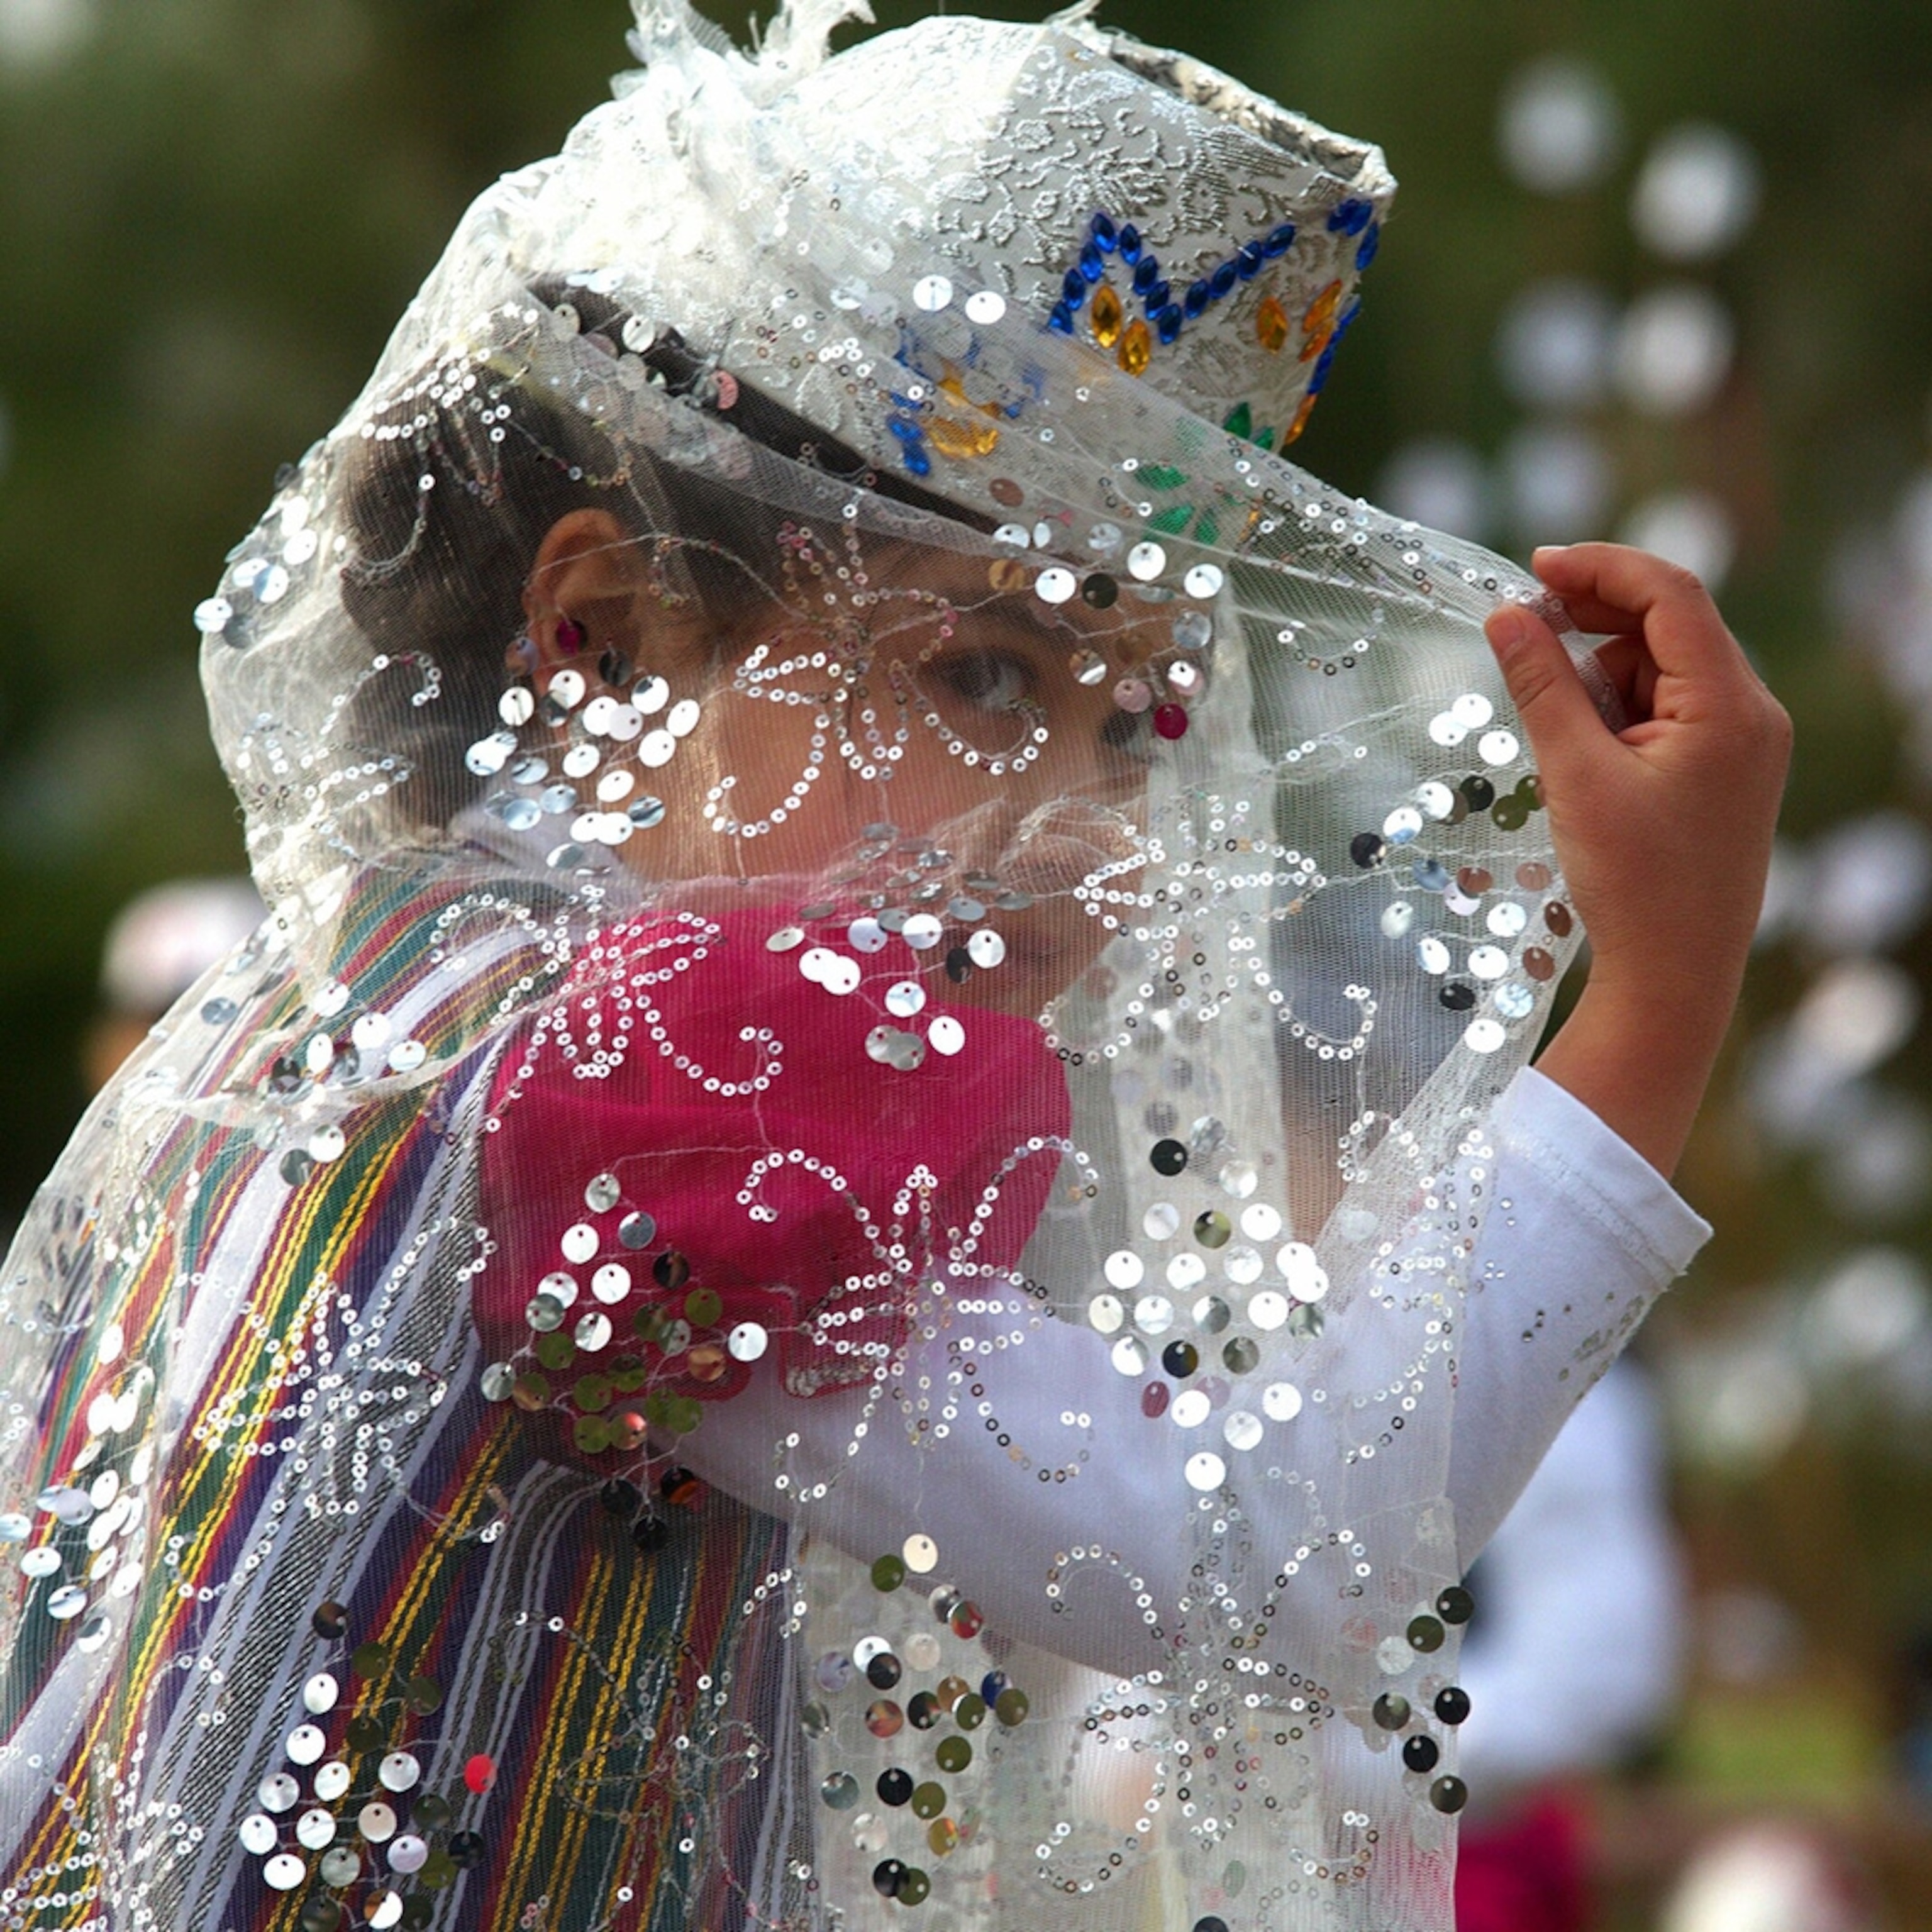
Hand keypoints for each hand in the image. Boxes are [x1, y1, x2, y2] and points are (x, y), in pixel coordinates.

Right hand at [1483, 543, 1791, 1176]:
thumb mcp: (1576, 775)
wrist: (1676, 976)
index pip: (1672, 595)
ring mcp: (1743, 742)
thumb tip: (1507, 615)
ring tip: (1555, 727)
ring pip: (1663, 668)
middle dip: (1595, 619)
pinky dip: (1620, 710)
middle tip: (1522, 627)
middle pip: (1670, 626)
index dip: (1601, 568)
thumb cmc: (1632, 882)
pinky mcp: (1724, 770)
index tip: (1534, 568)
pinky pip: (1669, 709)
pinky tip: (1581, 749)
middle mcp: (1752, 714)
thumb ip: (1543, 686)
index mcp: (1731, 707)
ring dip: (1602, 673)